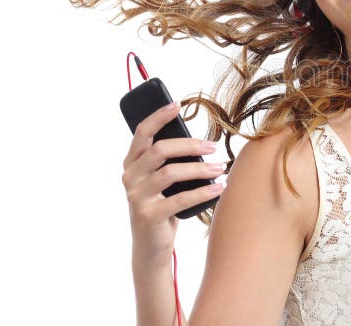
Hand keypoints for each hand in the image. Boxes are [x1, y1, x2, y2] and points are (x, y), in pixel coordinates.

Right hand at [121, 102, 225, 264]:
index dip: (159, 117)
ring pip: (170, 173)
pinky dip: (203, 191)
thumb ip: (169, 161)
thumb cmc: (162, 204)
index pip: (142, 133)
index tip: (178, 105)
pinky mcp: (148, 215)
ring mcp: (136, 197)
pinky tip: (219, 187)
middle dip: (190, 145)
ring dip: (200, 169)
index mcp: (132, 163)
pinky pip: (180, 199)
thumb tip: (200, 142)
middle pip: (159, 150)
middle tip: (213, 146)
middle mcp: (130, 177)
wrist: (151, 245)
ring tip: (220, 167)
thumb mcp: (161, 180)